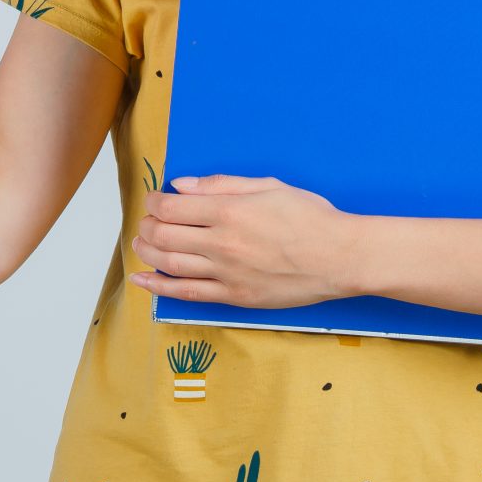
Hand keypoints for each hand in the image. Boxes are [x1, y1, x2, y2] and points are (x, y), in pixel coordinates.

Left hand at [128, 175, 361, 308]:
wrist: (340, 257)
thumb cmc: (310, 218)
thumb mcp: (268, 186)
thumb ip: (220, 185)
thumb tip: (182, 185)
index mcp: (229, 212)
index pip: (171, 207)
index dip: (154, 203)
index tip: (155, 201)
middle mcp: (222, 244)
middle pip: (165, 236)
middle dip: (148, 226)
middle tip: (148, 222)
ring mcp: (227, 273)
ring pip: (170, 264)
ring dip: (148, 252)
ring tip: (141, 244)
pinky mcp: (235, 296)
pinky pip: (187, 293)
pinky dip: (159, 287)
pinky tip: (143, 280)